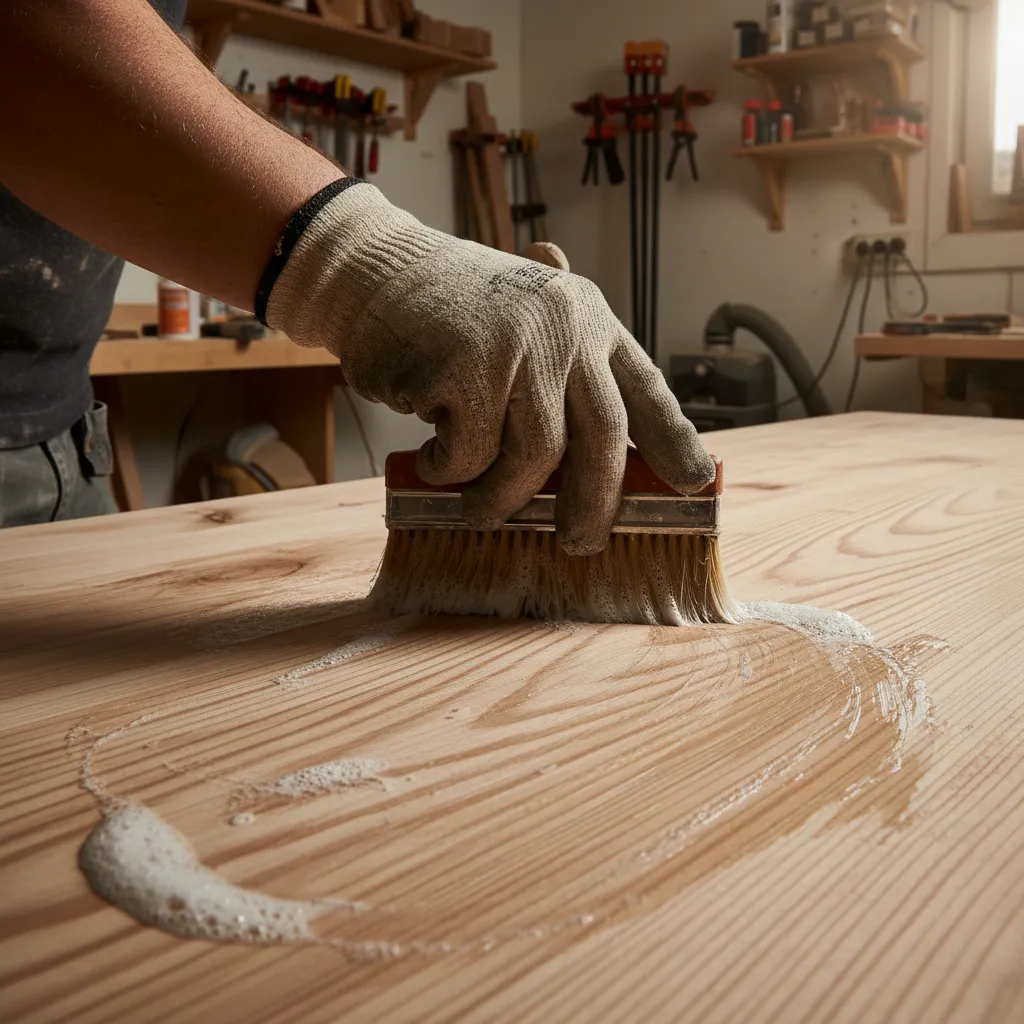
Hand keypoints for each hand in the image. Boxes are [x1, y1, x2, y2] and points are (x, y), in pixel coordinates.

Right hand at [266, 183, 713, 554]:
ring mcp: (517, 346)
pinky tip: (431, 457)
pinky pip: (469, 454)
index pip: (645, 388)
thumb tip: (587, 467)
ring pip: (535, 457)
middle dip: (596, 503)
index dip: (675, 440)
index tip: (697, 482)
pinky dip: (449, 471)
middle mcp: (564, 329)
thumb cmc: (449, 316)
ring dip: (503, 498)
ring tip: (478, 508)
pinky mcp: (465, 367)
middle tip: (580, 543)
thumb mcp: (522, 328)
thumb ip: (558, 381)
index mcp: (589, 321)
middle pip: (603, 436)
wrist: (376, 271)